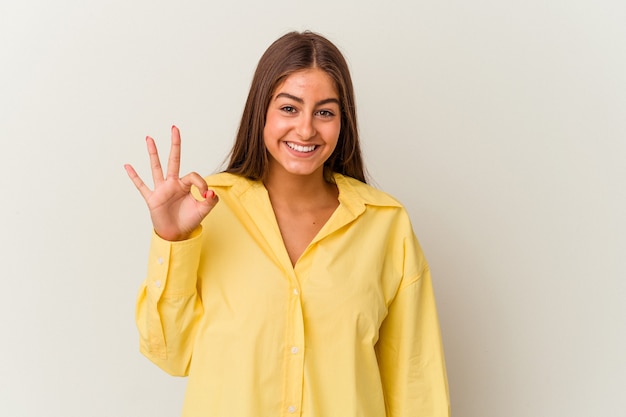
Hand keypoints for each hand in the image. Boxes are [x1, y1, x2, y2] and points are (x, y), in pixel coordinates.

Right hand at [124, 126, 218, 240]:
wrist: (176, 234)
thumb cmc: (189, 220)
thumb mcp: (204, 210)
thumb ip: (211, 201)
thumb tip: (211, 192)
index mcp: (185, 185)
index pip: (193, 175)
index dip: (201, 184)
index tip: (206, 195)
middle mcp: (172, 184)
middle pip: (173, 160)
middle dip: (175, 144)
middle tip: (175, 128)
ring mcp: (161, 190)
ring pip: (156, 168)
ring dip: (153, 153)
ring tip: (149, 138)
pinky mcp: (152, 199)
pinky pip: (141, 186)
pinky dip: (134, 176)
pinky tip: (127, 166)